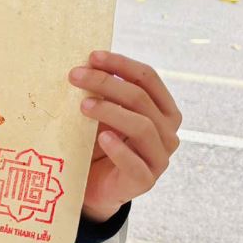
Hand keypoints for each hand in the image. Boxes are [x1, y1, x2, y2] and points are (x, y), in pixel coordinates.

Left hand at [69, 51, 180, 221]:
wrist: (93, 186)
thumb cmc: (99, 143)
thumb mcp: (102, 114)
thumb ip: (102, 93)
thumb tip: (83, 65)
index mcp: (162, 109)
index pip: (148, 77)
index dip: (121, 64)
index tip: (92, 56)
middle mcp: (167, 132)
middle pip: (141, 99)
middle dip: (106, 83)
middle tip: (75, 76)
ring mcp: (159, 158)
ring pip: (142, 126)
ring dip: (111, 111)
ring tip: (83, 105)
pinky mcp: (145, 181)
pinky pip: (135, 164)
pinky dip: (119, 149)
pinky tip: (102, 138)